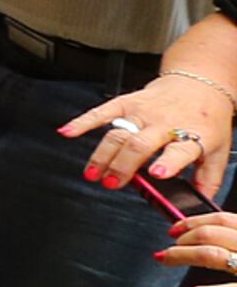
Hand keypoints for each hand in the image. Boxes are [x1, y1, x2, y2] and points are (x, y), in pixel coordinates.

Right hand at [64, 76, 233, 198]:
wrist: (199, 83)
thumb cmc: (207, 119)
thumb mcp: (218, 150)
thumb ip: (209, 179)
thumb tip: (199, 203)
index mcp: (193, 135)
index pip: (180, 150)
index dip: (168, 162)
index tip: (156, 174)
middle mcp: (166, 122)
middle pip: (139, 144)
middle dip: (123, 166)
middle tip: (111, 183)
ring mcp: (144, 112)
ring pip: (118, 134)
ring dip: (102, 155)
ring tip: (93, 174)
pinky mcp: (127, 103)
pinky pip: (102, 112)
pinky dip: (83, 121)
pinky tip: (67, 131)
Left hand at [163, 213, 236, 286]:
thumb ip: (234, 238)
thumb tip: (203, 234)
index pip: (222, 219)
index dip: (192, 222)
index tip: (174, 229)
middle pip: (211, 234)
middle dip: (184, 239)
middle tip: (169, 249)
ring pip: (214, 255)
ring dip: (185, 256)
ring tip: (169, 259)